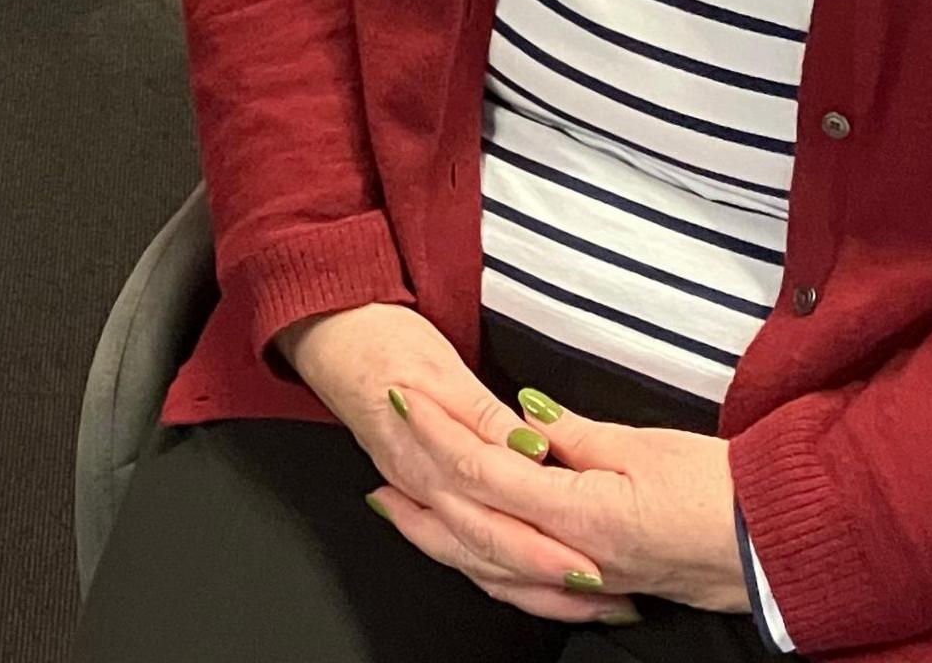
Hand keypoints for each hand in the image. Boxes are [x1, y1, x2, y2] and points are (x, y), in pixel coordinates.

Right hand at [276, 303, 637, 624]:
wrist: (333, 334)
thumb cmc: (383, 342)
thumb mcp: (440, 367)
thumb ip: (485, 416)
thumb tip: (527, 448)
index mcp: (428, 452)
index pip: (494, 509)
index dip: (543, 541)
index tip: (590, 559)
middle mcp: (421, 483)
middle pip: (487, 544)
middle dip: (544, 574)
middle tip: (598, 590)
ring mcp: (416, 491)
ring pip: (471, 556)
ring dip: (524, 582)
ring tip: (576, 597)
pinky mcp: (419, 490)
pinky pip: (455, 547)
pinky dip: (491, 569)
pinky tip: (522, 580)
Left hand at [386, 380, 753, 618]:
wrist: (779, 544)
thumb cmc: (726, 490)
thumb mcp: (647, 446)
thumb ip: (576, 436)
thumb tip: (524, 420)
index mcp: (579, 512)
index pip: (481, 469)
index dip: (435, 431)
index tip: (403, 398)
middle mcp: (572, 556)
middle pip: (469, 526)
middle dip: (416, 491)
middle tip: (376, 459)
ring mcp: (584, 580)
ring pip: (487, 565)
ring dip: (437, 536)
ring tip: (399, 509)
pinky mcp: (600, 588)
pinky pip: (522, 589)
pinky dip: (484, 568)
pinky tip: (468, 554)